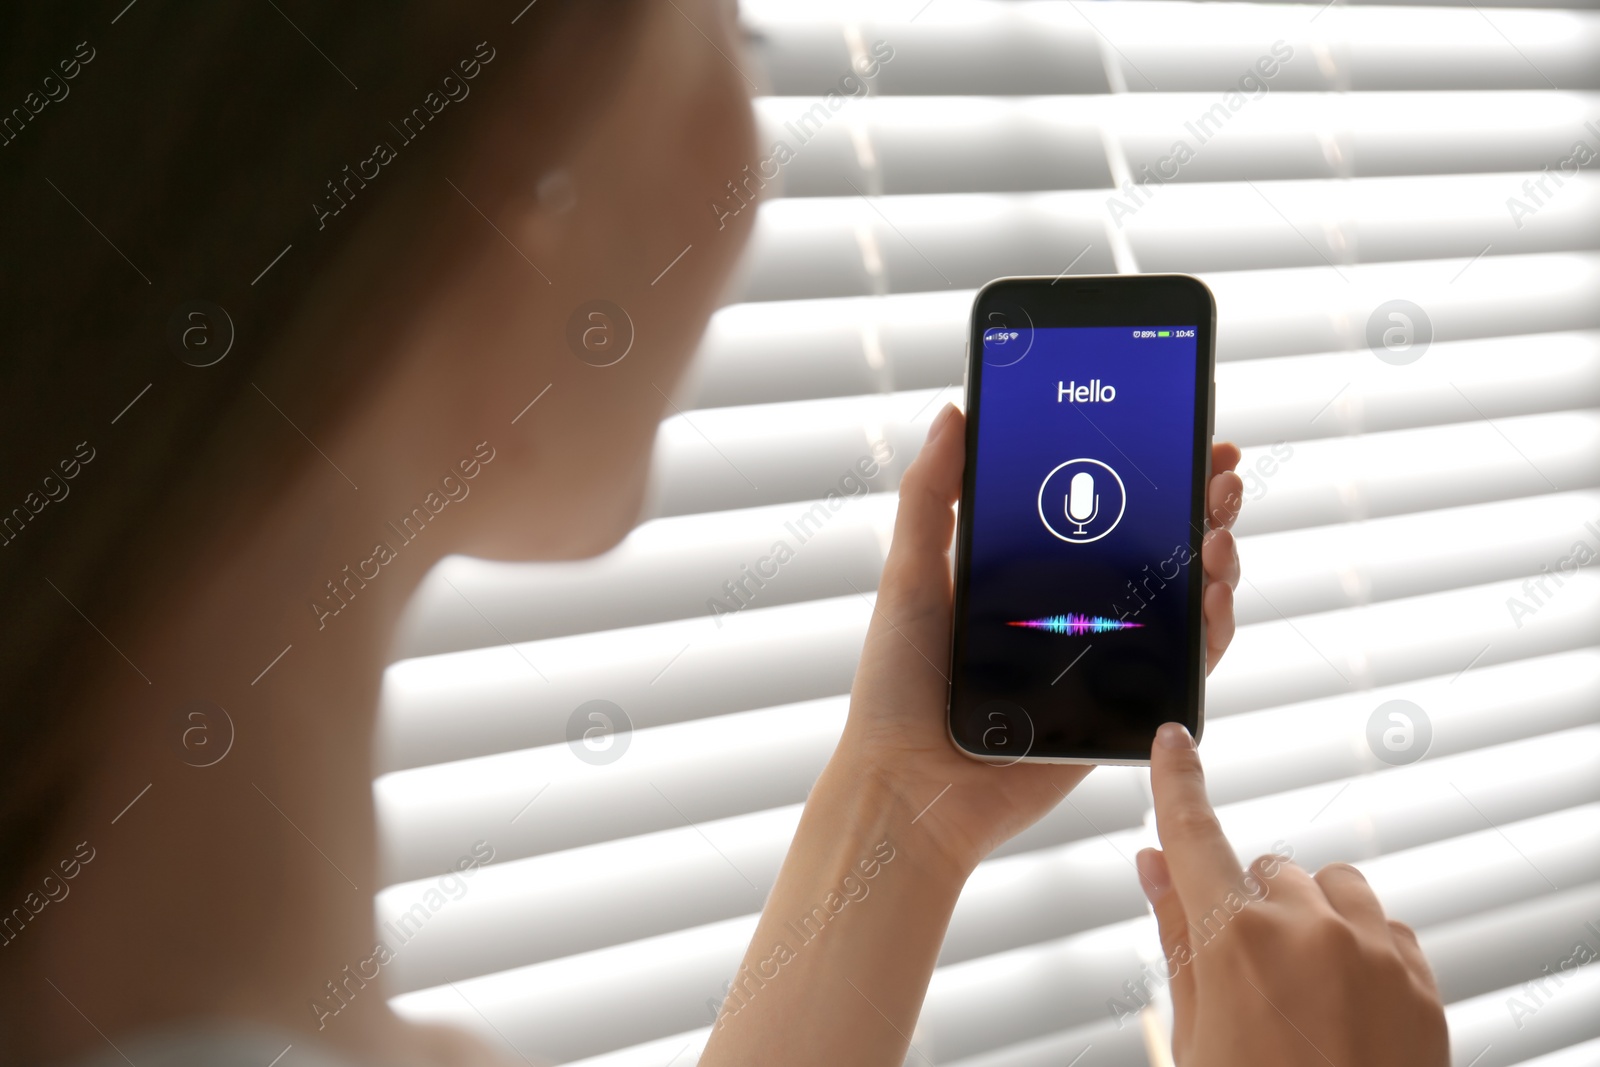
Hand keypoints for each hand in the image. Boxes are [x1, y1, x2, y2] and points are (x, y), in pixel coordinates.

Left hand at [834, 405, 1245, 873]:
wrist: (910, 785)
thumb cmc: (898, 686)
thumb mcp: (909, 576)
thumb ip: (931, 497)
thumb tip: (954, 411)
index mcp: (1027, 573)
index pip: (1100, 508)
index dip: (1145, 469)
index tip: (1178, 428)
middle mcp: (1073, 610)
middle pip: (1154, 545)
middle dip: (1198, 501)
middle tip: (1220, 467)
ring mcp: (1104, 658)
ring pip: (1182, 599)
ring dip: (1215, 555)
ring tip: (1219, 525)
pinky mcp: (1122, 708)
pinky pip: (1185, 665)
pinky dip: (1216, 627)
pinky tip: (1218, 592)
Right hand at [1139, 723, 1447, 1066]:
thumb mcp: (1192, 1033)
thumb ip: (1175, 936)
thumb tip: (1152, 865)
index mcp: (1234, 939)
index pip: (1193, 835)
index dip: (1178, 782)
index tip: (1173, 741)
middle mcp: (1307, 927)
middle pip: (1265, 868)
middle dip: (1250, 903)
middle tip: (1246, 974)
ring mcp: (1372, 949)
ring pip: (1329, 886)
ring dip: (1311, 915)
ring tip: (1302, 986)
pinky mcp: (1420, 976)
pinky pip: (1383, 924)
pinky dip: (1360, 946)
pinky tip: (1347, 1004)